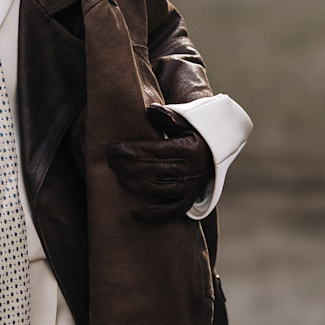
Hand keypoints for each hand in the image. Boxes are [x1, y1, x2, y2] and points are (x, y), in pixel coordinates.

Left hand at [106, 107, 213, 222]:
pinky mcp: (189, 200)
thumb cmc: (192, 135)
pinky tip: (134, 213)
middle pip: (153, 170)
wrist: (214, 154)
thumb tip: (150, 110)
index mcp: (190, 149)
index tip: (113, 147)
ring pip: (158, 189)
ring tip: (119, 176)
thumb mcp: (185, 122)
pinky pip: (170, 211)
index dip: (131, 149)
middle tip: (110, 161)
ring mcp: (191, 187)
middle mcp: (192, 170)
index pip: (155, 150)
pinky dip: (153, 214)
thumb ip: (167, 116)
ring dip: (135, 184)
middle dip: (128, 165)